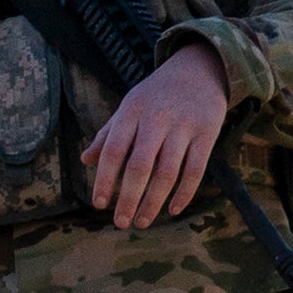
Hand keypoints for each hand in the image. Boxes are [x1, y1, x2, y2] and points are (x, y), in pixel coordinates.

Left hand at [85, 40, 229, 230]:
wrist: (200, 69)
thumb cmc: (157, 95)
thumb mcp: (130, 107)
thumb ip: (108, 134)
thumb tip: (86, 160)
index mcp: (132, 111)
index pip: (114, 150)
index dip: (105, 179)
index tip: (99, 204)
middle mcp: (157, 118)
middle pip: (140, 165)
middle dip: (129, 199)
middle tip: (120, 223)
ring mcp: (184, 126)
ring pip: (167, 172)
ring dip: (153, 202)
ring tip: (142, 221)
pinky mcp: (207, 133)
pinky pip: (195, 171)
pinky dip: (184, 194)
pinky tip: (173, 210)